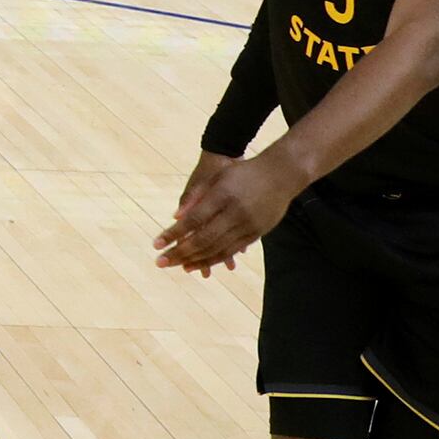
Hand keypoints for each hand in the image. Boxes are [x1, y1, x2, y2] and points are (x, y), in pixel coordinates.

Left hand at [155, 148, 301, 275]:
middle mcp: (235, 212)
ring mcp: (248, 224)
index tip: (156, 244)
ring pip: (218, 248)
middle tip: (161, 262)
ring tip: (177, 266)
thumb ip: (195, 196)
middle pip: (203, 239)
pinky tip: (200, 264)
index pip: (193, 219)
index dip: (174, 233)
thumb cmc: (242, 172)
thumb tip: (175, 216)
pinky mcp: (257, 233)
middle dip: (180, 253)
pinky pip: (232, 250)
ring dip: (196, 260)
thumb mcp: (217, 176)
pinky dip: (214, 259)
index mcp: (223, 195)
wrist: (281, 174)